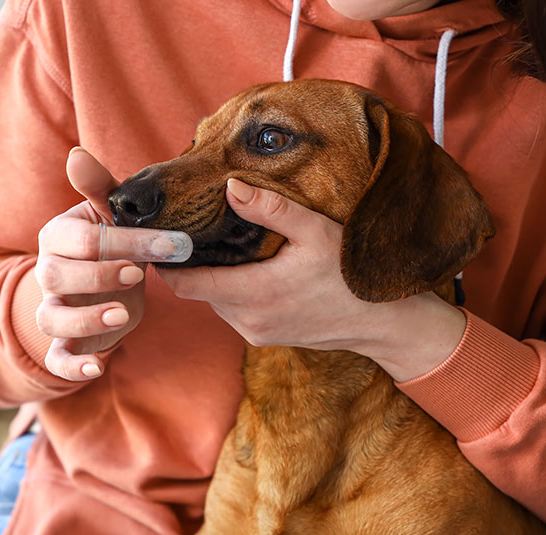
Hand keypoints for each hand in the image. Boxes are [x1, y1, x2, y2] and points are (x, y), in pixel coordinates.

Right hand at [35, 148, 190, 380]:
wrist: (107, 285)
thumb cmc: (110, 243)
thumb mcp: (109, 215)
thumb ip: (99, 187)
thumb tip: (76, 154)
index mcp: (59, 236)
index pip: (81, 238)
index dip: (123, 241)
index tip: (168, 246)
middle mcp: (48, 272)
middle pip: (58, 275)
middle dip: (100, 274)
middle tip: (139, 274)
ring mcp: (54, 309)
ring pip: (52, 318)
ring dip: (86, 318)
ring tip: (123, 314)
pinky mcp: (64, 343)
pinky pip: (57, 358)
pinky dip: (73, 367)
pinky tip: (97, 368)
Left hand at [158, 179, 465, 380]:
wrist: (383, 324)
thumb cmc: (350, 274)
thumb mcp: (316, 231)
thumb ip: (271, 209)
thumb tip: (229, 186)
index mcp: (252, 294)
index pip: (185, 284)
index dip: (169, 262)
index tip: (163, 238)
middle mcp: (247, 320)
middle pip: (198, 291)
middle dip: (192, 264)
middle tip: (192, 231)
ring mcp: (255, 333)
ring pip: (215, 302)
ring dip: (214, 279)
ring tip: (219, 246)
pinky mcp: (265, 338)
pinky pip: (233, 313)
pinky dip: (232, 292)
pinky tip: (247, 269)